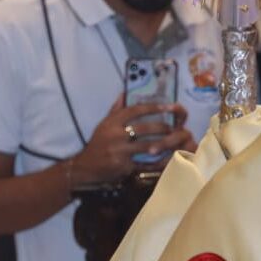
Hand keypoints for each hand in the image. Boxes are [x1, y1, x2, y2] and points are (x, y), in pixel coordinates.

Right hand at [69, 96, 188, 184]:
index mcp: (112, 123)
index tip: (168, 106)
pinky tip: (167, 158)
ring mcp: (119, 152)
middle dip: (162, 127)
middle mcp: (115, 135)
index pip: (135, 110)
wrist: (85, 168)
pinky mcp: (123, 167)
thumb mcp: (104, 124)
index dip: (153, 107)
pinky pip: (145, 163)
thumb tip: (125, 92)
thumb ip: (116, 109)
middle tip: (174, 127)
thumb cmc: (98, 143)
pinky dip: (158, 161)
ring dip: (163, 144)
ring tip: (174, 141)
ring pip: (147, 146)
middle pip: (144, 128)